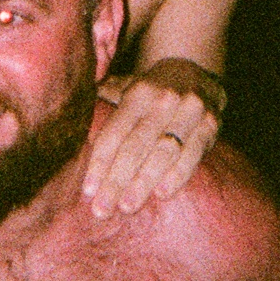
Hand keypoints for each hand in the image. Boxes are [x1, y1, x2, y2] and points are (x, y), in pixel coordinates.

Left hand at [82, 63, 221, 216]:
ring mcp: (190, 112)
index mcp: (139, 92)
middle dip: (117, 180)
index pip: (115, 131)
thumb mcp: (127, 88)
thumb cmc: (152, 91)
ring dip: (144, 182)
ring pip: (164, 151)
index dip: (100, 161)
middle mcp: (164, 100)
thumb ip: (103, 103)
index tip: (88, 190)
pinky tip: (162, 193)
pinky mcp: (210, 125)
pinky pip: (193, 154)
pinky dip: (178, 174)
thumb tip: (69, 114)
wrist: (197, 71)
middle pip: (136, 145)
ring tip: (127, 206)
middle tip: (102, 209)